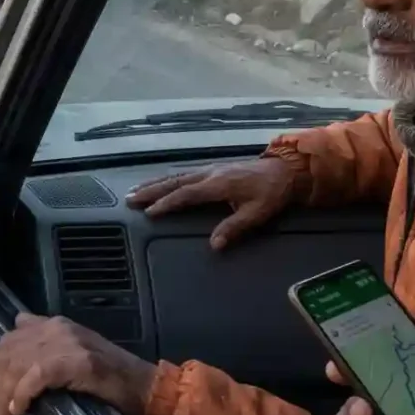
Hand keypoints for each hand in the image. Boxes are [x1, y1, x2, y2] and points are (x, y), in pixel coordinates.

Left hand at [0, 312, 155, 414]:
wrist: (149, 390)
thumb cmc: (112, 381)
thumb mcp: (74, 356)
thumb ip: (48, 348)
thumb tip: (17, 341)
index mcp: (56, 325)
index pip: (11, 338)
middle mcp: (59, 328)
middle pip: (10, 351)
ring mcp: (69, 343)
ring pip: (20, 364)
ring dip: (4, 393)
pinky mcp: (79, 361)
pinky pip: (38, 375)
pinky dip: (23, 393)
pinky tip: (19, 410)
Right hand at [124, 157, 297, 248]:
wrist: (285, 170)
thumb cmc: (272, 193)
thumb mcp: (257, 213)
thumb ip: (234, 228)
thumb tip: (214, 245)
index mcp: (218, 184)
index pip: (186, 195)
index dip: (167, 204)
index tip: (150, 212)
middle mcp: (209, 174)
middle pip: (174, 182)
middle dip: (151, 190)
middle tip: (130, 198)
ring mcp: (210, 169)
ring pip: (176, 176)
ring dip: (155, 183)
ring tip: (136, 190)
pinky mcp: (213, 169)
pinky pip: (184, 173)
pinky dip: (167, 179)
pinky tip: (160, 183)